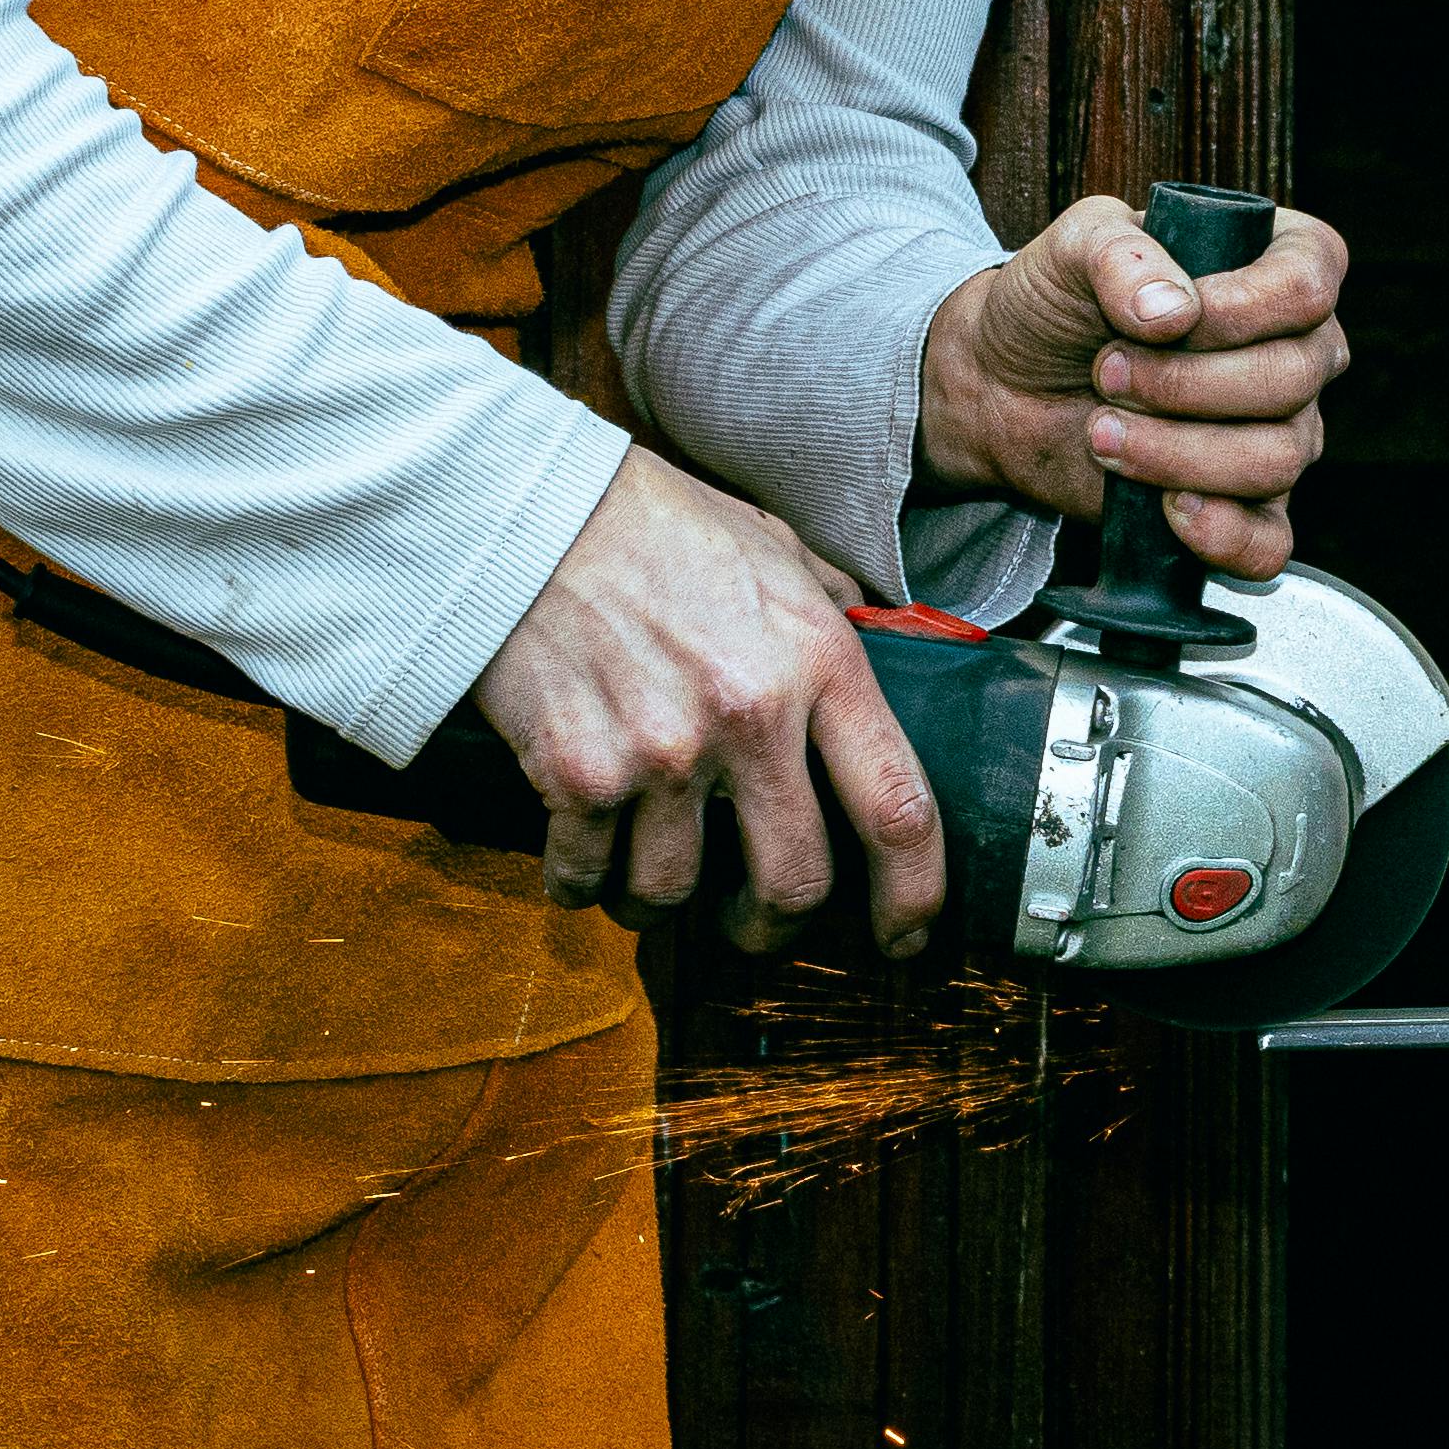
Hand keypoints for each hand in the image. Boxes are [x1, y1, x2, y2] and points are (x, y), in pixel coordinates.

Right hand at [473, 443, 943, 955]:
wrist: (535, 513)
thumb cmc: (661, 526)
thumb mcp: (779, 550)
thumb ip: (833, 612)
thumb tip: (884, 649)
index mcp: (819, 661)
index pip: (898, 808)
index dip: (913, 895)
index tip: (905, 935)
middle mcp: (749, 718)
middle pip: (791, 886)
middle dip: (773, 926)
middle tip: (755, 920)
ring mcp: (660, 753)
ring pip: (673, 894)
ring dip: (660, 899)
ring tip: (650, 867)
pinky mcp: (575, 775)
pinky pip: (581, 878)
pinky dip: (579, 879)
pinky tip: (582, 847)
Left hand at [917, 192, 1350, 579]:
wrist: (1008, 385)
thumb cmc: (1058, 303)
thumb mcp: (1072, 246)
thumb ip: (1118, 253)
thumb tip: (1173, 312)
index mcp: (1280, 264)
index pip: (1308, 287)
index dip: (1237, 311)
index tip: (1157, 322)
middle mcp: (1299, 349)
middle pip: (1291, 378)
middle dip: (1182, 384)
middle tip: (1105, 373)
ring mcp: (1282, 430)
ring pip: (1276, 459)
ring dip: (1175, 452)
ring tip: (1102, 432)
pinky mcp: (1248, 505)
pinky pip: (1271, 542)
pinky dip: (1223, 535)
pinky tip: (1167, 509)